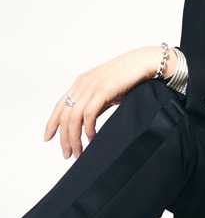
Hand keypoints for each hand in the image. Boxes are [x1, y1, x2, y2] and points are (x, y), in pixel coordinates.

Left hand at [44, 46, 177, 158]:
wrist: (144, 63)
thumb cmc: (128, 77)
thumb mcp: (106, 92)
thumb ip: (95, 104)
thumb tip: (88, 124)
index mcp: (81, 83)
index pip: (60, 106)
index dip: (52, 123)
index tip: (48, 138)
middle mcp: (82, 84)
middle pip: (64, 115)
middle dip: (64, 138)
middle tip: (67, 154)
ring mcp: (91, 87)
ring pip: (74, 118)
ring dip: (74, 138)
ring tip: (78, 152)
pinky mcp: (103, 90)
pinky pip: (89, 114)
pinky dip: (88, 130)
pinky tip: (92, 139)